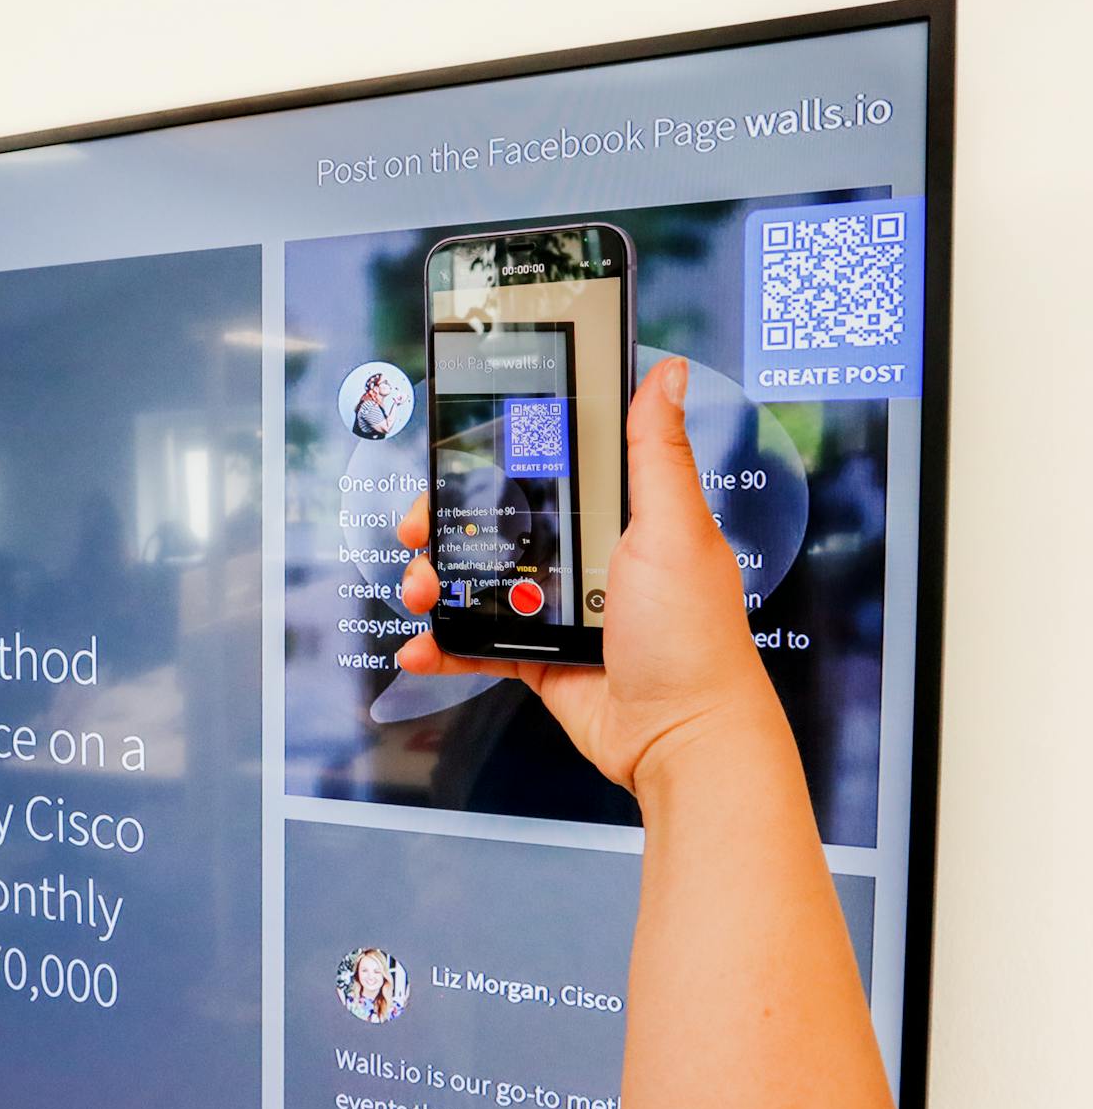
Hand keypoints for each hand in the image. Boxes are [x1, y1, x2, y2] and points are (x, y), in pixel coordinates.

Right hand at [395, 357, 782, 794]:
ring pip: (480, 581)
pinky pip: (479, 643)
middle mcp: (588, 557)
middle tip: (418, 529)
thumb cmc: (691, 634)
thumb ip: (656, 452)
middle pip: (499, 523)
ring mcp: (560, 609)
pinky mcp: (540, 657)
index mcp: (620, 516)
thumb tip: (668, 372)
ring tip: (417, 591)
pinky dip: (444, 646)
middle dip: (448, 523)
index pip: (548, 468)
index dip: (496, 458)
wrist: (680, 736)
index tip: (453, 455)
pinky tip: (419, 647)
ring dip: (436, 583)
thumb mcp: (672, 530)